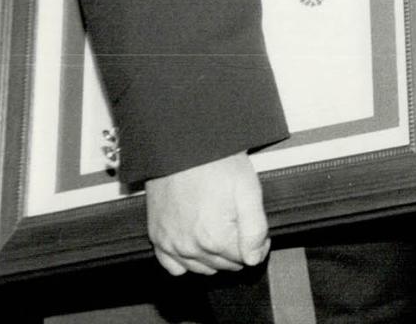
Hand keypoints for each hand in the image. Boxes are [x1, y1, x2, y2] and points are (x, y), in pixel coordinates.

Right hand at [144, 151, 268, 275]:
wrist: (182, 148)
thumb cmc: (217, 165)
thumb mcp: (249, 191)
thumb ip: (255, 229)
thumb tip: (255, 258)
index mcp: (215, 238)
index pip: (246, 259)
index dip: (257, 244)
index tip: (258, 231)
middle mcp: (190, 247)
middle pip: (224, 264)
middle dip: (237, 249)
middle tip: (240, 225)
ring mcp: (170, 244)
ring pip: (201, 267)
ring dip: (215, 256)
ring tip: (220, 230)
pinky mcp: (157, 237)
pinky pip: (172, 265)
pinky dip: (186, 261)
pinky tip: (196, 245)